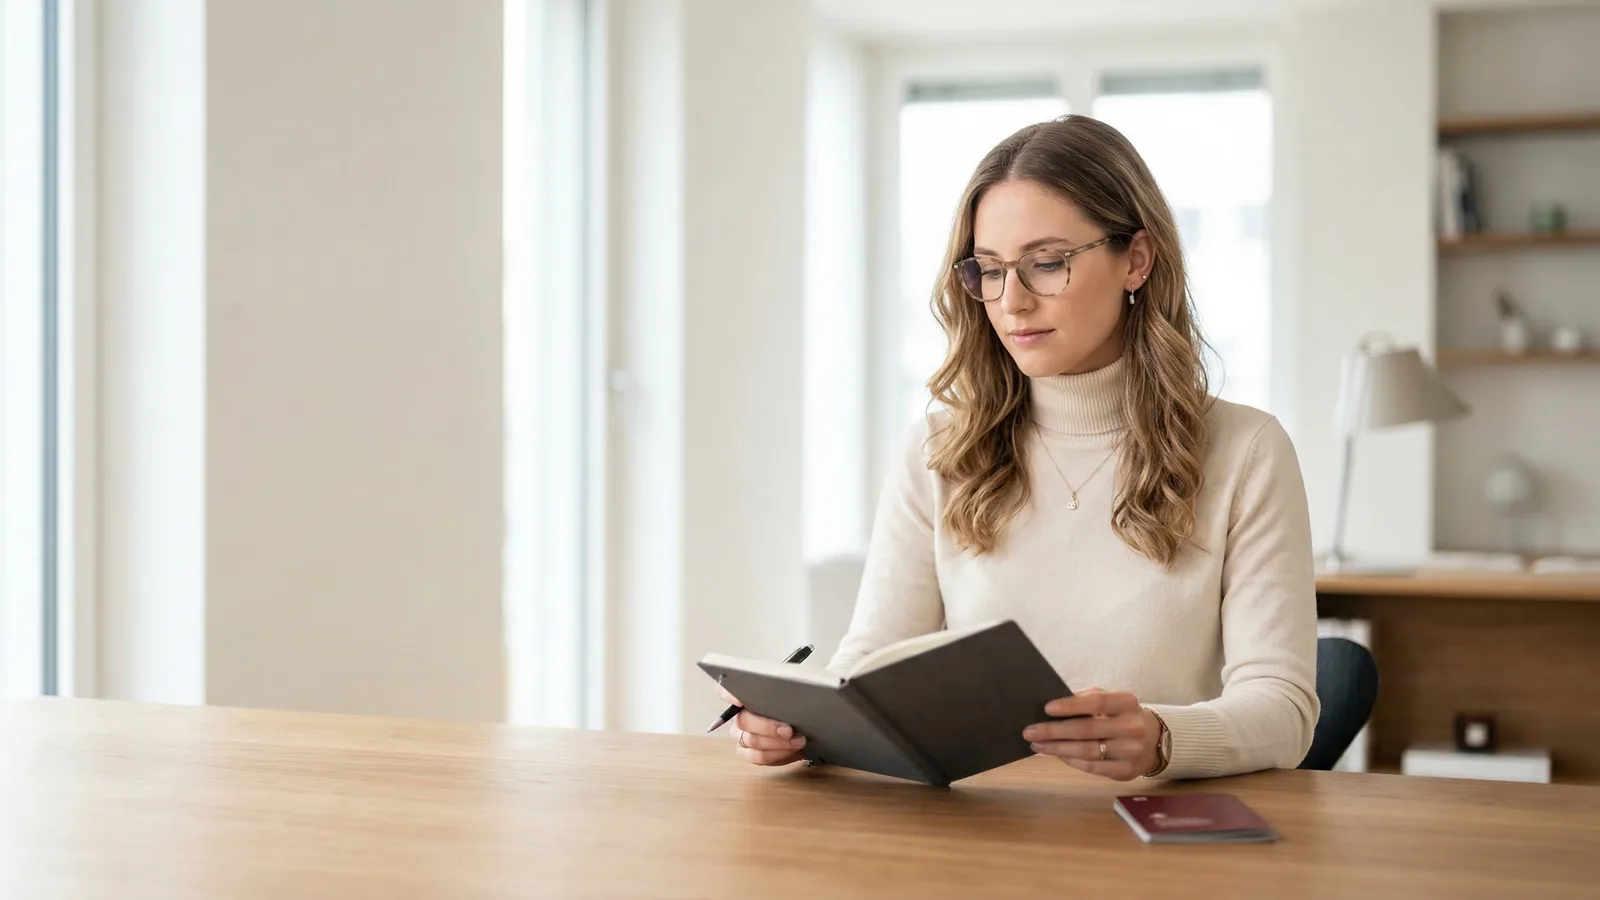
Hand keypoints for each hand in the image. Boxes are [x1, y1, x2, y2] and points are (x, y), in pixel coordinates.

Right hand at [719, 687, 806, 766]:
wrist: (801, 727)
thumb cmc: (793, 706)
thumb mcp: (789, 692)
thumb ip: (780, 690)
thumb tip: (784, 689)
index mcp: (743, 694)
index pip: (725, 691)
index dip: (729, 696)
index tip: (740, 702)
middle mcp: (738, 715)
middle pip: (743, 720)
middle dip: (768, 727)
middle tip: (788, 730)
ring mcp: (741, 735)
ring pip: (752, 740)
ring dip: (778, 743)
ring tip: (798, 740)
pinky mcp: (747, 752)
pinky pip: (757, 756)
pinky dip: (777, 754)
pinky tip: (791, 749)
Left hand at [1022, 687, 1160, 780]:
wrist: (1155, 740)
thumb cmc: (1122, 715)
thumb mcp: (1111, 700)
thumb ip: (1087, 699)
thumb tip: (1053, 706)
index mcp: (1127, 703)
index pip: (1097, 702)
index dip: (1071, 705)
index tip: (1047, 708)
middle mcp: (1132, 727)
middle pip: (1086, 730)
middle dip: (1054, 731)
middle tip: (1030, 731)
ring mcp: (1131, 751)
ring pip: (1086, 751)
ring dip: (1057, 748)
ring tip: (1037, 745)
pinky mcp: (1126, 771)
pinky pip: (1092, 767)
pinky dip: (1071, 760)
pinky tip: (1057, 754)